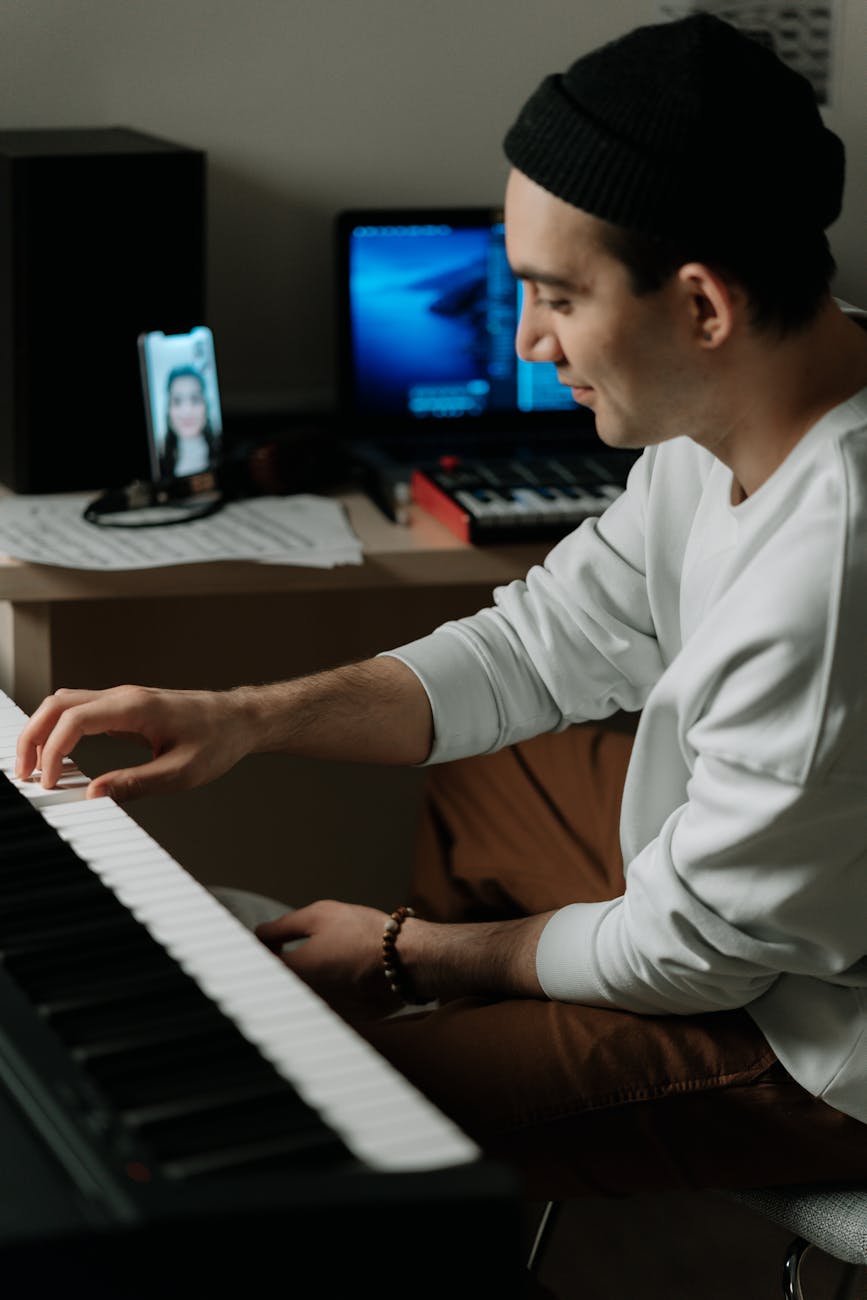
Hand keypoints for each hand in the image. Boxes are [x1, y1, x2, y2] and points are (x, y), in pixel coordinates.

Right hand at [15, 684, 252, 801]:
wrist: (240, 719)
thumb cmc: (218, 740)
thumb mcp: (181, 772)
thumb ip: (135, 784)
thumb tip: (94, 796)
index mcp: (135, 707)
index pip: (74, 719)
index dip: (53, 750)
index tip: (51, 782)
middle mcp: (123, 696)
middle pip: (57, 704)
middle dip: (33, 737)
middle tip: (25, 774)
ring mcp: (122, 698)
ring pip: (64, 703)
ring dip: (43, 731)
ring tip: (37, 767)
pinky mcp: (124, 707)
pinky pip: (80, 711)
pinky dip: (60, 730)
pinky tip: (61, 757)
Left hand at [256, 899, 399, 1020]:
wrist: (408, 959)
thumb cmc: (363, 933)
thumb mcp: (319, 916)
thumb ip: (282, 927)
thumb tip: (259, 934)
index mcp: (294, 972)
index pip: (260, 966)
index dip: (262, 951)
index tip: (271, 941)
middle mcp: (304, 998)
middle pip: (280, 985)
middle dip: (282, 967)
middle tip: (294, 950)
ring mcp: (324, 1013)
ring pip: (302, 997)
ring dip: (303, 981)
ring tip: (324, 961)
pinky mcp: (344, 1020)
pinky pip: (324, 1007)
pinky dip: (327, 993)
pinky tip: (342, 976)